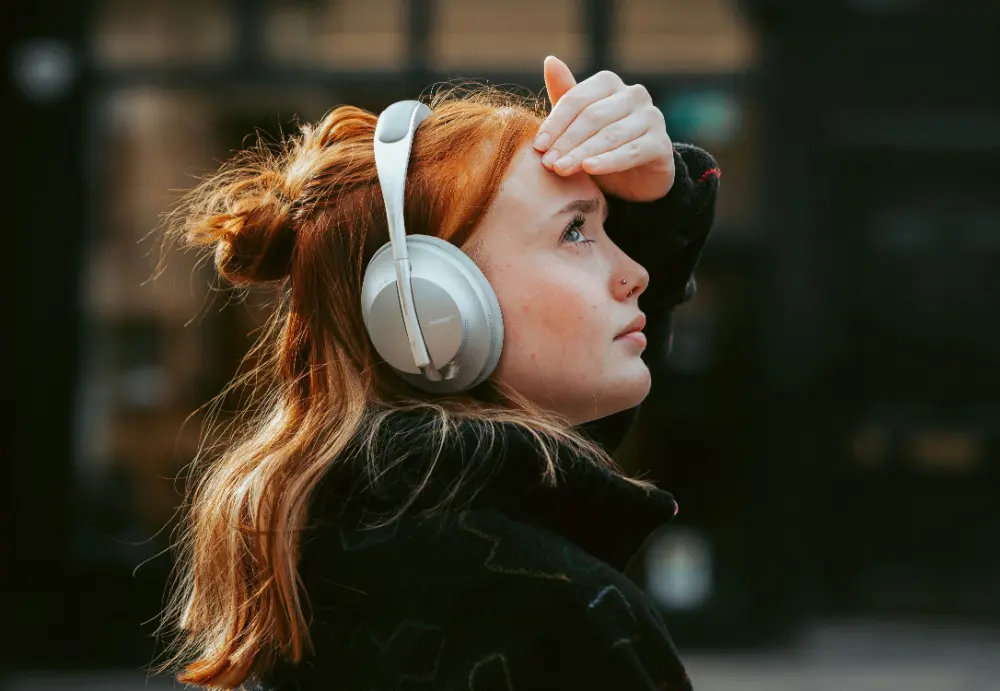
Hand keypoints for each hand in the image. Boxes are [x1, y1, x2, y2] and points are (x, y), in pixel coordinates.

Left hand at [534, 56, 674, 202]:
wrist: (635, 179)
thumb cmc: (600, 146)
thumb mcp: (578, 124)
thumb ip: (565, 96)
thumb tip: (550, 60)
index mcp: (609, 84)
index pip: (577, 99)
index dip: (555, 123)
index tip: (538, 146)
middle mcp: (634, 94)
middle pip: (592, 116)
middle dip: (567, 141)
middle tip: (548, 163)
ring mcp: (651, 117)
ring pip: (610, 135)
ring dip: (582, 153)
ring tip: (561, 169)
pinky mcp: (661, 143)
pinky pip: (631, 152)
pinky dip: (608, 161)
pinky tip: (589, 168)